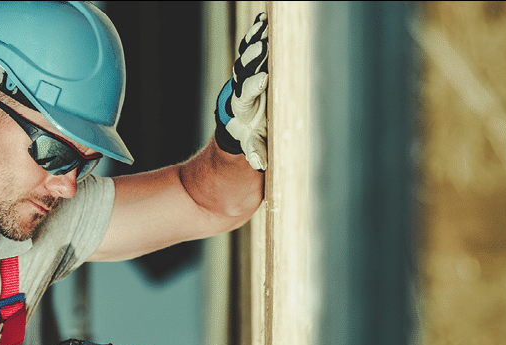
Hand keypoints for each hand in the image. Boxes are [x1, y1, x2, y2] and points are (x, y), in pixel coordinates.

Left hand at [214, 12, 267, 171]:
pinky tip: (264, 20)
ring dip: (256, 40)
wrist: (241, 129)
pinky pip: (253, 48)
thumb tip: (258, 163)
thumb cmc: (250, 140)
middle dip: (253, 57)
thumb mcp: (253, 147)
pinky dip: (258, 34)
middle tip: (262, 45)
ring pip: (248, 55)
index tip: (263, 79)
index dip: (253, 85)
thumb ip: (256, 151)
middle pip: (244, 69)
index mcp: (242, 107)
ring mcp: (246, 75)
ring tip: (264, 26)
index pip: (246, 93)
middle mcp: (241, 88)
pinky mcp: (252, 67)